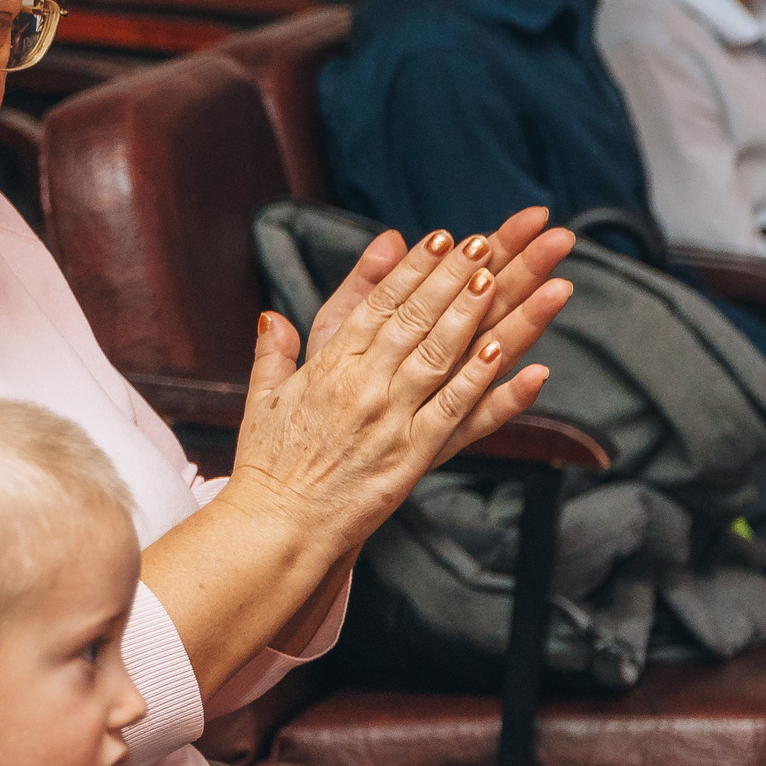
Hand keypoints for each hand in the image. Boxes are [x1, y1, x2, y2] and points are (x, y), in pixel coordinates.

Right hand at [227, 211, 573, 559]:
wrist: (276, 527)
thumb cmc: (267, 467)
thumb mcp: (261, 401)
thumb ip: (273, 354)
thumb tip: (272, 317)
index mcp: (327, 368)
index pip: (376, 306)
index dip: (410, 270)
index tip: (437, 237)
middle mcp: (361, 386)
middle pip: (414, 319)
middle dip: (450, 276)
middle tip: (483, 242)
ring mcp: (389, 420)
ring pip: (438, 354)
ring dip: (471, 313)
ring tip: (499, 276)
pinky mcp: (410, 456)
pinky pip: (453, 410)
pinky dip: (481, 379)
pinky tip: (504, 350)